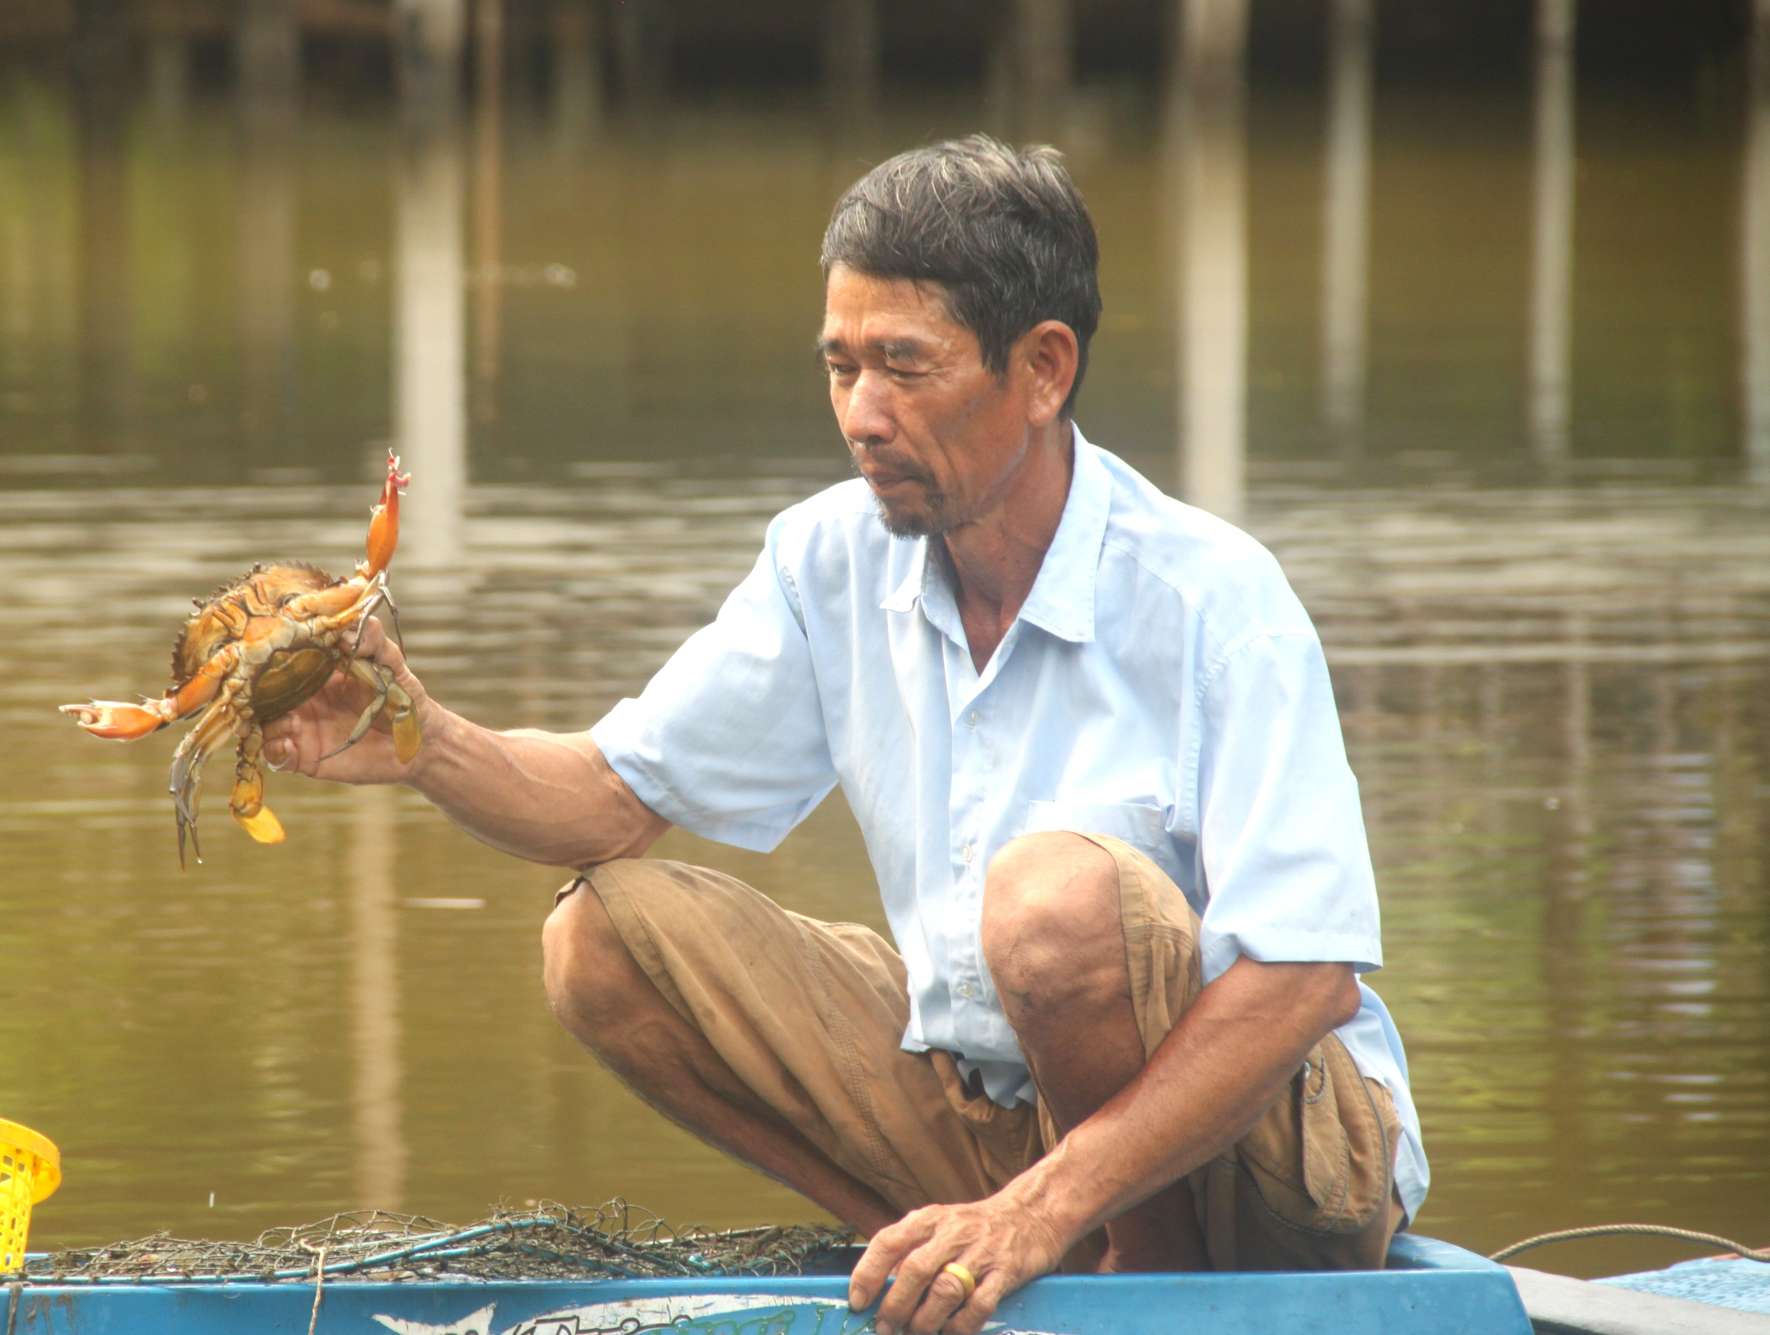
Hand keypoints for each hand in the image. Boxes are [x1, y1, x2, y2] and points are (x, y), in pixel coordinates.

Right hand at [263, 614, 433, 784]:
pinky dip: (275, 751)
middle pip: (263, 694)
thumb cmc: (404, 698)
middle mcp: (303, 699)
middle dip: (257, 694)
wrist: (419, 742)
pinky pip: (276, 756)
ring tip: (289, 723)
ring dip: (267, 724)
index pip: (281, 662)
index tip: (265, 657)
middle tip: (264, 695)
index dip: (269, 659)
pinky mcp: (305, 757)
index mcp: (317, 673)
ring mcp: (301, 728)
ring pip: (263, 724)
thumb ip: (375, 642)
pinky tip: (290, 746)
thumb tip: (358, 623)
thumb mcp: (392, 665)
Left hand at [847, 1193, 1066, 1334]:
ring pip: (945, 1291)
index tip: (857, 1302)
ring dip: (924, 1320)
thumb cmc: (974, 1227)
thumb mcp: (938, 1226)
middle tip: (885, 1328)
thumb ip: (910, 1250)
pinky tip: (949, 1332)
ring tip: (915, 1333)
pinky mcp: (1005, 1272)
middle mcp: (952, 1232)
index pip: (889, 1242)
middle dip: (895, 1306)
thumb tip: (878, 1289)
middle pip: (915, 1270)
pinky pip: (978, 1306)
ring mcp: (980, 1252)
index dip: (868, 1273)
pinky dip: (960, 1326)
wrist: (1030, 1215)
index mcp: (929, 1219)